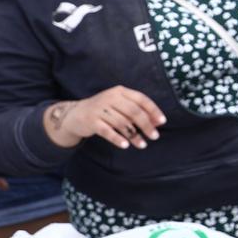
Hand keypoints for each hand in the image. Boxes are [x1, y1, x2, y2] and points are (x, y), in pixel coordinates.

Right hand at [47, 87, 165, 149]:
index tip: (162, 122)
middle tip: (155, 136)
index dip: (153, 110)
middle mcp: (110, 97)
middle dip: (146, 125)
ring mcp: (99, 109)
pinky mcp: (91, 121)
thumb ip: (137, 112)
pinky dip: (117, 139)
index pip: (141, 99)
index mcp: (120, 91)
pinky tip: (126, 145)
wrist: (75, 114)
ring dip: (134, 135)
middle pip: (133, 112)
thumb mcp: (119, 106)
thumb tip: (157, 123)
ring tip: (142, 145)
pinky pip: (107, 131)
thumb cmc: (104, 111)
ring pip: (122, 123)